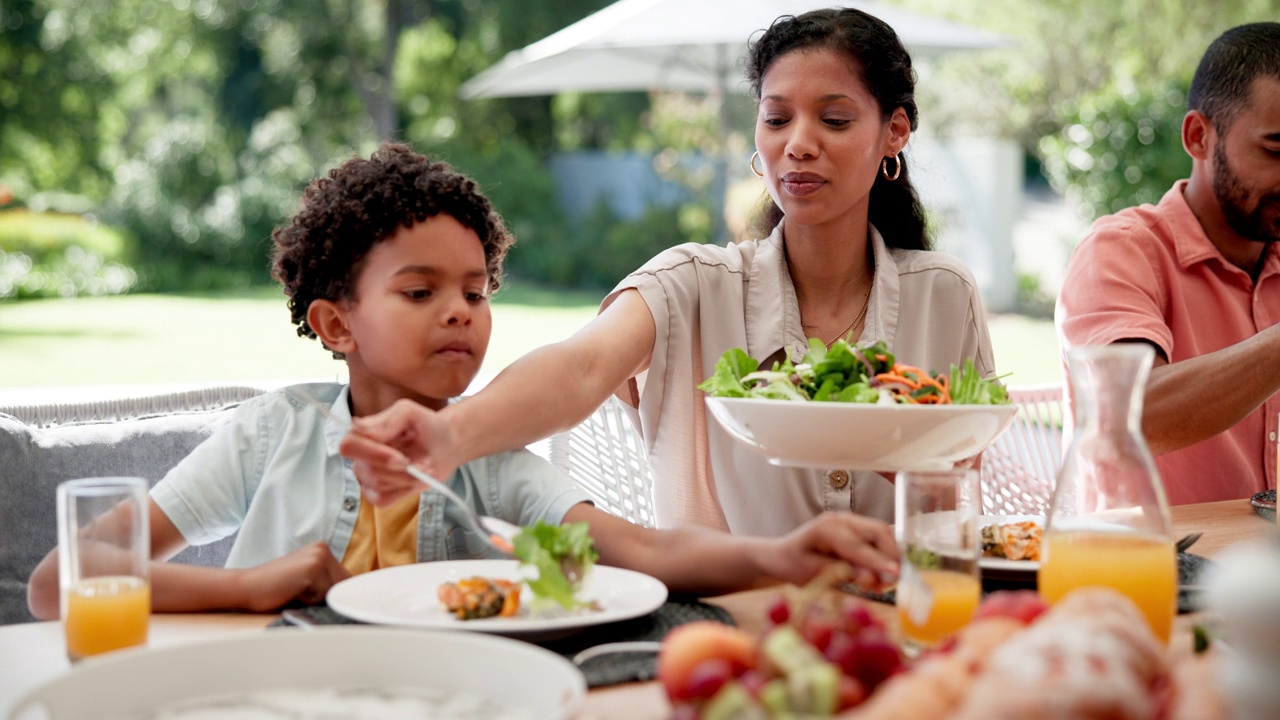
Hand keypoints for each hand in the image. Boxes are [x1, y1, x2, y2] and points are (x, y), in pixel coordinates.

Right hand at [234, 542, 349, 611]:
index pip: (345, 580)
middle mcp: (323, 549)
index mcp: (322, 550)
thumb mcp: (307, 582)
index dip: (333, 594)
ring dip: (319, 600)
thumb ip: (327, 584)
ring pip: (336, 591)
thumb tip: (352, 599)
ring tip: (297, 594)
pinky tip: (293, 593)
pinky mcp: (313, 567)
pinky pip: (325, 595)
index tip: (314, 598)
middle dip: (327, 597)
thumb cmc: (275, 591)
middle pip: (345, 585)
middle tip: (299, 594)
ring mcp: (319, 556)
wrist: (246, 588)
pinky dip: (311, 602)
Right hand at [340, 399, 462, 505]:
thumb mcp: (410, 413)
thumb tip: (359, 427)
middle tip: (421, 462)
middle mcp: (361, 455)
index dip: (373, 454)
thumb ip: (386, 420)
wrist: (446, 445)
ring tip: (425, 466)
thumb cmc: (427, 426)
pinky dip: (404, 491)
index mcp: (362, 434)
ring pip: (378, 485)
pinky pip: (382, 499)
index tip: (400, 457)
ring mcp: (368, 476)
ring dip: (407, 477)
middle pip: (366, 469)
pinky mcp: (379, 493)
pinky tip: (417, 479)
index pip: (348, 446)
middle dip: (397, 469)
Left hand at [762, 512, 898, 590]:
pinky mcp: (857, 528)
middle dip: (891, 557)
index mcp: (826, 529)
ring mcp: (850, 521)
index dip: (878, 560)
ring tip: (882, 583)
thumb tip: (870, 577)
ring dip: (889, 557)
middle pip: (878, 532)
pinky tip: (879, 573)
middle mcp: (841, 519)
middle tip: (890, 583)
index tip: (895, 574)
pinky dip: (884, 555)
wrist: (783, 555)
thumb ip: (841, 573)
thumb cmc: (794, 565)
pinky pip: (878, 539)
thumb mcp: (812, 574)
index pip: (858, 545)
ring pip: (882, 534)